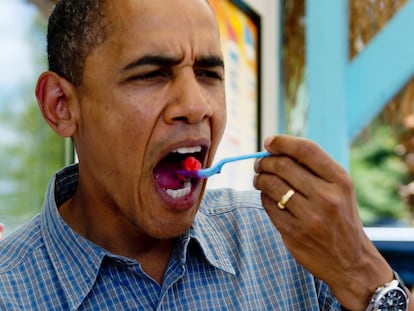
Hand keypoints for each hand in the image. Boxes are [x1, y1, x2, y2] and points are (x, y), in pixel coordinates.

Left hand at [253, 135, 405, 309]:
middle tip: (260, 163)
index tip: (268, 141)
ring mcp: (310, 217)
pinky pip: (268, 205)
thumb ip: (314, 168)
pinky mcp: (294, 233)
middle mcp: (327, 197)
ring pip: (271, 185)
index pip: (306, 150)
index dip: (282, 142)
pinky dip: (263, 197)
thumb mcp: (340, 189)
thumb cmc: (340, 216)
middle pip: (283, 166)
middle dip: (265, 161)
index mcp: (340, 181)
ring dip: (259, 178)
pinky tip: (267, 197)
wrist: (351, 261)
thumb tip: (275, 148)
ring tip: (259, 178)